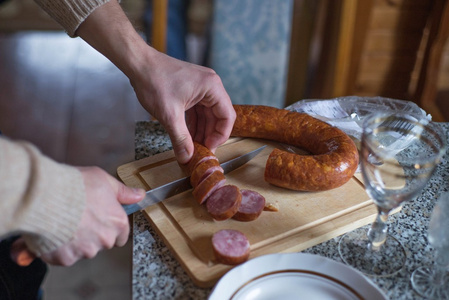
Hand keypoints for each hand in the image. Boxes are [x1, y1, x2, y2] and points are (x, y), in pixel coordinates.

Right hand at [10, 166, 144, 265]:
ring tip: (65, 222)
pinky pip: (64, 256)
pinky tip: (55, 232)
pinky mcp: (66, 258)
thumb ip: (123, 192)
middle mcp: (105, 240)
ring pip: (83, 250)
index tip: (100, 220)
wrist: (48, 197)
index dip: (110, 227)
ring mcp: (86, 251)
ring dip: (76, 241)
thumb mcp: (104, 181)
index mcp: (118, 222)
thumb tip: (139, 195)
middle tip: (79, 217)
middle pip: (102, 242)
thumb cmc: (77, 186)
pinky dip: (59, 248)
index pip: (121, 235)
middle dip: (92, 234)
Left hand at [75, 0, 235, 163]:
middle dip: (209, 135)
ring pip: (208, 114)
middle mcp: (211, 85)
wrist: (138, 64)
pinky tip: (187, 135)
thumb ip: (180, 139)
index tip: (209, 148)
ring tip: (192, 146)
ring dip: (201, 130)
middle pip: (218, 116)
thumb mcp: (169, 115)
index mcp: (212, 87)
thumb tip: (187, 158)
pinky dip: (194, 123)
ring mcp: (201, 86)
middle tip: (200, 151)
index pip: (227, 116)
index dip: (220, 136)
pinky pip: (198, 109)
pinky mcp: (192, 89)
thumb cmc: (154, 81)